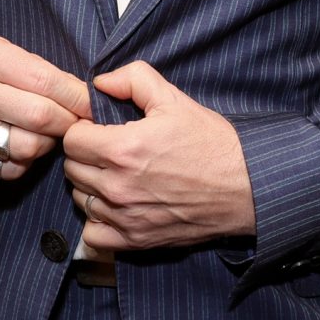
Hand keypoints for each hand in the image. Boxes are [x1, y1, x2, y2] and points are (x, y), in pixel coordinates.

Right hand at [0, 35, 92, 179]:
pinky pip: (8, 169)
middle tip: (76, 125)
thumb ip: (38, 71)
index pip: (47, 82)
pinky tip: (19, 148)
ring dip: (46, 145)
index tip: (93, 106)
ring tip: (43, 135)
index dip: (78, 98)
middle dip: (68, 124)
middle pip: (41, 117)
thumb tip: (84, 96)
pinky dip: (23, 162)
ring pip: (27, 148)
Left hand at [60, 61, 255, 251]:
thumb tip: (99, 83)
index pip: (72, 139)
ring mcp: (126, 216)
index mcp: (124, 148)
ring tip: (117, 177)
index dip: (84, 130)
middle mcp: (119, 185)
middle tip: (111, 151)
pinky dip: (99, 221)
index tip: (101, 131)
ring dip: (92, 187)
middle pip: (72, 169)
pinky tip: (117, 207)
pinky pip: (93, 234)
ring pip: (80, 199)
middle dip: (87, 156)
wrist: (247, 187)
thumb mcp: (175, 100)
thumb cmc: (212, 144)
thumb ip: (133, 80)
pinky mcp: (136, 240)